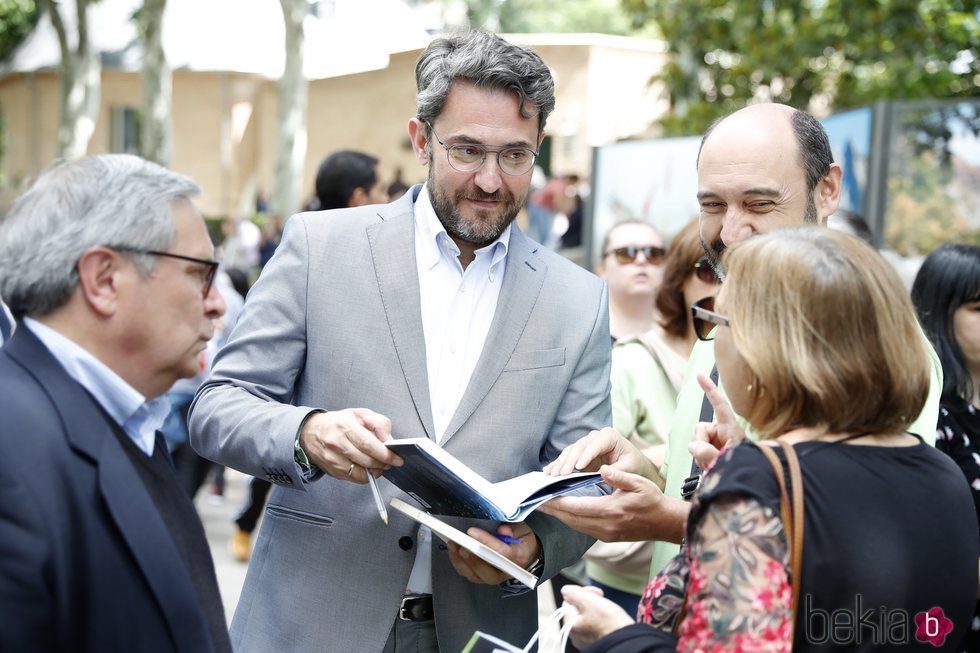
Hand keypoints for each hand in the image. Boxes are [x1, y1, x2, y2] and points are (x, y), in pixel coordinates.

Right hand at [298, 408, 401, 482]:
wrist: (309, 433)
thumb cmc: (337, 423)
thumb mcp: (360, 414)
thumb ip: (379, 423)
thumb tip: (389, 439)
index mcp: (345, 426)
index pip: (370, 445)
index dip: (386, 455)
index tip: (397, 459)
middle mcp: (337, 443)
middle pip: (367, 460)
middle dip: (383, 463)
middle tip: (390, 461)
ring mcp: (333, 459)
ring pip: (361, 473)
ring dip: (375, 471)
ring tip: (379, 464)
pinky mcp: (332, 470)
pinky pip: (354, 479)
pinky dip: (365, 476)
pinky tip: (367, 467)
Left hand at [447, 523, 539, 585]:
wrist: (526, 554)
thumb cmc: (522, 540)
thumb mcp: (523, 529)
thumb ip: (513, 529)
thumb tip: (502, 531)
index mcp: (518, 557)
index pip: (502, 552)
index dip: (487, 542)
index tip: (472, 531)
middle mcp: (506, 572)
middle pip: (489, 572)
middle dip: (473, 559)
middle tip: (461, 546)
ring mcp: (494, 577)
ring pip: (476, 575)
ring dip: (462, 562)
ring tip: (453, 545)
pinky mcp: (484, 577)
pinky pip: (469, 574)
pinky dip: (459, 564)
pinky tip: (453, 551)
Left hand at [538, 466, 688, 542]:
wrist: (665, 523)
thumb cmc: (652, 500)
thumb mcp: (639, 483)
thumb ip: (619, 476)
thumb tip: (602, 468)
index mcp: (611, 511)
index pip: (576, 507)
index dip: (557, 502)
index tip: (543, 496)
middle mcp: (605, 526)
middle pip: (571, 519)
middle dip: (552, 510)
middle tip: (535, 501)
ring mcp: (605, 534)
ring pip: (574, 526)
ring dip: (559, 516)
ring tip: (545, 505)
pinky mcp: (606, 537)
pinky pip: (582, 528)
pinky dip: (570, 520)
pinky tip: (563, 511)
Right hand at [544, 427, 656, 481]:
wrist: (632, 465)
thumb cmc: (633, 465)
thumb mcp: (629, 468)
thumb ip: (617, 470)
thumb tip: (601, 472)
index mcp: (609, 436)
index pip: (595, 444)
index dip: (586, 455)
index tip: (578, 467)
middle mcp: (595, 437)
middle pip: (579, 447)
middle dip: (569, 461)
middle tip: (560, 475)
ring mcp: (585, 444)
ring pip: (570, 452)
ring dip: (560, 464)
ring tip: (552, 475)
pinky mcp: (579, 454)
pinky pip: (566, 457)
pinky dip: (557, 464)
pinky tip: (548, 471)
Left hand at [561, 585, 634, 648]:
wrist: (627, 641)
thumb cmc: (609, 622)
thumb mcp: (589, 601)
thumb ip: (573, 592)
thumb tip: (566, 590)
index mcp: (569, 625)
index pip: (568, 600)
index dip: (582, 592)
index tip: (596, 592)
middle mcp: (575, 635)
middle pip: (577, 609)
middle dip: (589, 600)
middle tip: (602, 599)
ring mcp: (585, 640)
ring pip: (586, 617)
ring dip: (595, 609)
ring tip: (607, 609)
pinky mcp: (596, 642)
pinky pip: (594, 626)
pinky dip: (601, 620)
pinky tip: (609, 619)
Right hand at [689, 373, 745, 467]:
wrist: (745, 483)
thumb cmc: (745, 469)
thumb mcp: (727, 459)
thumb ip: (708, 452)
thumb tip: (692, 446)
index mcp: (730, 427)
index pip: (719, 404)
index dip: (710, 389)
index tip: (700, 375)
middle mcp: (721, 432)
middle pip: (698, 429)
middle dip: (699, 444)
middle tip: (709, 459)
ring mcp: (715, 442)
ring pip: (695, 442)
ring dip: (700, 456)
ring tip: (713, 466)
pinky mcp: (711, 452)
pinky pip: (697, 453)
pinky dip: (700, 461)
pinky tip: (709, 468)